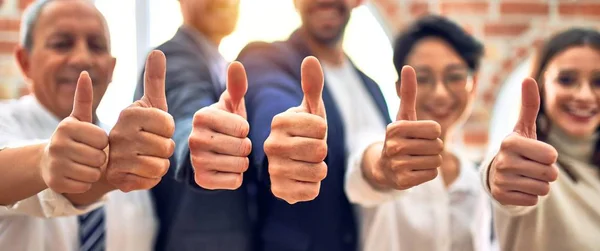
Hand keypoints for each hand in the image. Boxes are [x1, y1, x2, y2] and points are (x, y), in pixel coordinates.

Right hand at [41, 72, 107, 192]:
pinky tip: (76, 175)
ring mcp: (56, 165)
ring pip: (93, 173)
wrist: (48, 161)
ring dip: (93, 171)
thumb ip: (83, 98)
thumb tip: (85, 73)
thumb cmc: (72, 137)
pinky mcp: (56, 183)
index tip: (93, 141)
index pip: (103, 139)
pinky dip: (85, 183)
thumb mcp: (78, 118)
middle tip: (88, 155)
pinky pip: (85, 186)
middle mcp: (58, 144)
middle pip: (99, 157)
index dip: (102, 143)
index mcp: (67, 127)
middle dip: (99, 158)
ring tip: (83, 164)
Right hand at [106, 50, 174, 191]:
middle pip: (166, 147)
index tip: (154, 128)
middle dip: (165, 148)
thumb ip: (154, 79)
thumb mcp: (148, 103)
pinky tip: (140, 170)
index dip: (167, 129)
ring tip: (146, 156)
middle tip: (150, 145)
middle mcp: (119, 135)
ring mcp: (117, 159)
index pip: (168, 124)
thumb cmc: (139, 127)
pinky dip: (151, 177)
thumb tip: (157, 51)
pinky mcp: (119, 180)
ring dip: (160, 163)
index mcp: (129, 114)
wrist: (112, 157)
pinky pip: (152, 181)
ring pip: (161, 165)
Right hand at [189, 61, 250, 189]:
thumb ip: (236, 85)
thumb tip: (236, 64)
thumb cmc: (225, 122)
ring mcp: (196, 161)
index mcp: (201, 116)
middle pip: (243, 148)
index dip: (245, 129)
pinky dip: (236, 177)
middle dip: (245, 146)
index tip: (235, 127)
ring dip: (242, 161)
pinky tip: (226, 168)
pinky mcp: (201, 180)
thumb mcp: (230, 103)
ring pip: (240, 165)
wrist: (209, 149)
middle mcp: (194, 139)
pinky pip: (235, 181)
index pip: (243, 128)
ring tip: (231, 154)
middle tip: (234, 143)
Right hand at [265, 56, 327, 203]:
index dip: (323, 130)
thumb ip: (312, 85)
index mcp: (278, 122)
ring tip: (307, 163)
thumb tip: (311, 59)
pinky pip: (312, 191)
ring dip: (320, 169)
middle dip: (322, 151)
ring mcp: (272, 170)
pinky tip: (302, 179)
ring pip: (319, 171)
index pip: (321, 127)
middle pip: (320, 150)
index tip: (310, 131)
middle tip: (310, 149)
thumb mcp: (310, 108)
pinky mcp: (278, 191)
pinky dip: (313, 186)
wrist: (292, 161)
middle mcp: (270, 145)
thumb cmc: (304, 131)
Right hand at [365, 66, 442, 189]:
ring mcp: (397, 165)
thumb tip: (408, 66)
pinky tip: (414, 170)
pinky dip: (427, 173)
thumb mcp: (403, 116)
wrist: (383, 168)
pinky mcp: (402, 182)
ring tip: (416, 159)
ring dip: (431, 160)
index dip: (432, 132)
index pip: (435, 129)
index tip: (419, 135)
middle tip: (417, 149)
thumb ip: (408, 92)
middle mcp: (394, 146)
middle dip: (432, 147)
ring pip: (436, 160)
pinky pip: (432, 174)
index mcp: (395, 128)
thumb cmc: (399, 137)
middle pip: (437, 145)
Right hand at [489, 78, 558, 205]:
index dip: (550, 156)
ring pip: (543, 188)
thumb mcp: (524, 127)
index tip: (537, 152)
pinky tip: (519, 187)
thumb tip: (528, 78)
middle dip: (547, 172)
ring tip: (527, 176)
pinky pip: (532, 200)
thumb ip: (529, 104)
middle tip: (533, 167)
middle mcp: (503, 161)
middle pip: (550, 173)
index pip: (551, 155)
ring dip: (540, 184)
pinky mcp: (501, 196)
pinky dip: (530, 195)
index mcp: (510, 142)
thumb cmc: (517, 147)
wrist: (496, 172)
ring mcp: (501, 179)